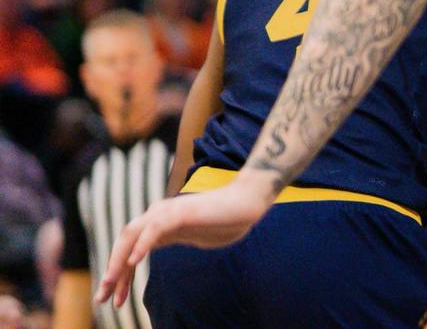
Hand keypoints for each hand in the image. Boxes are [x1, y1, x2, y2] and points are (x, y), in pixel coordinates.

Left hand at [97, 179, 273, 307]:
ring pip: (132, 234)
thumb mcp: (191, 236)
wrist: (248, 203)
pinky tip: (134, 262)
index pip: (129, 248)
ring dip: (118, 260)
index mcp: (159, 222)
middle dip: (111, 270)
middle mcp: (158, 214)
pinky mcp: (181, 212)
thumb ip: (172, 239)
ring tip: (111, 282)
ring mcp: (169, 211)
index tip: (113, 299)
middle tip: (102, 298)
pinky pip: (154, 229)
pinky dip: (141, 245)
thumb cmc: (224, 220)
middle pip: (124, 241)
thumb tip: (159, 251)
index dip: (118, 274)